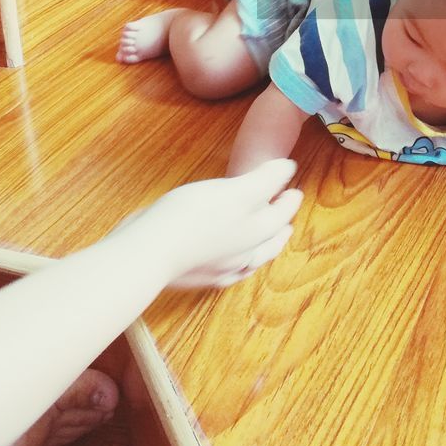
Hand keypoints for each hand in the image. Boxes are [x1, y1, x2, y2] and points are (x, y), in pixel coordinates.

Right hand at [135, 157, 303, 288]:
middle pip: (270, 239)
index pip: (282, 213)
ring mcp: (222, 269)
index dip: (290, 199)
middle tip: (287, 217)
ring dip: (263, 247)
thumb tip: (288, 169)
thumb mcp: (236, 190)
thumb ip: (265, 180)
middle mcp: (245, 254)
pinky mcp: (198, 276)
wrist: (150, 253)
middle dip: (280, 225)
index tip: (295, 190)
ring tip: (266, 240)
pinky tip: (231, 264)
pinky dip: (237, 264)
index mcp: (257, 232)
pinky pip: (227, 271)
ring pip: (252, 258)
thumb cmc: (195, 217)